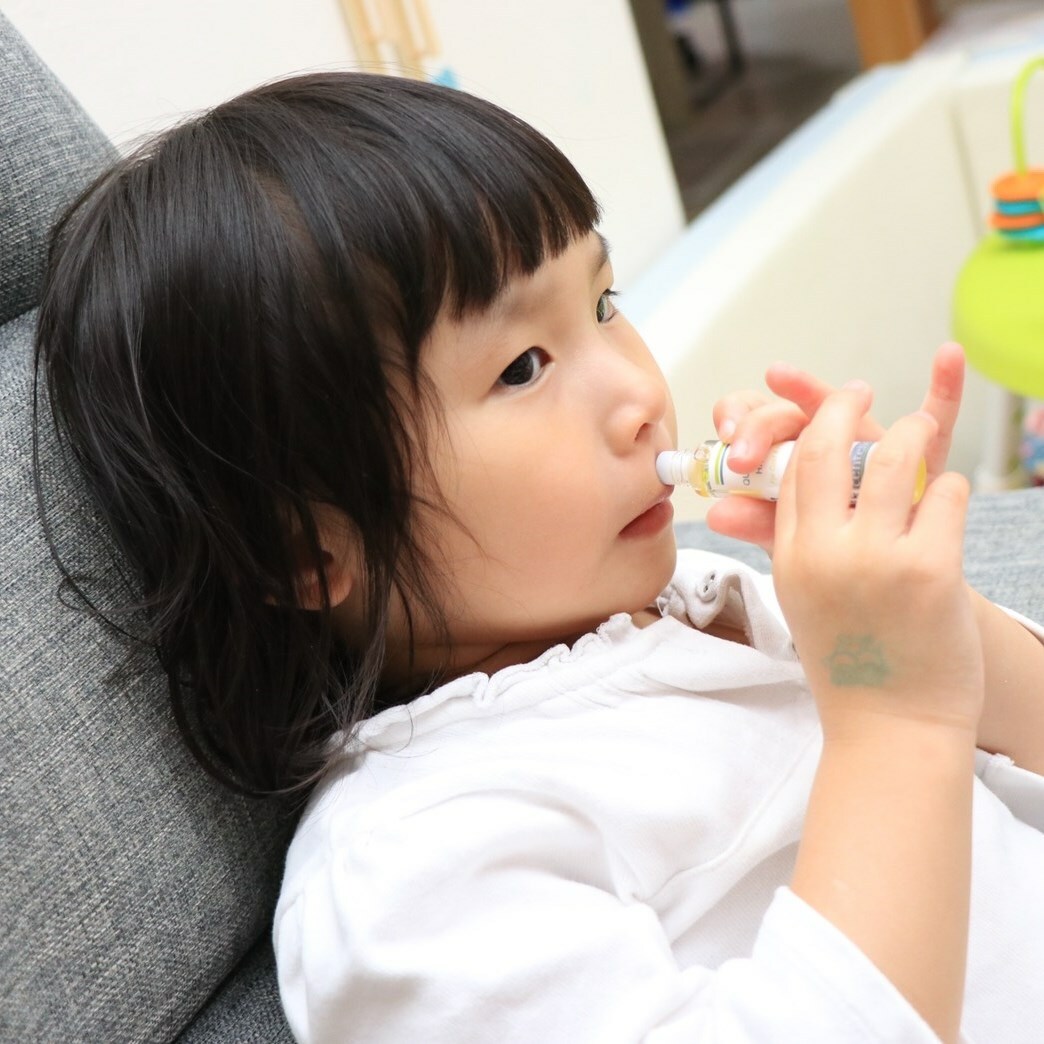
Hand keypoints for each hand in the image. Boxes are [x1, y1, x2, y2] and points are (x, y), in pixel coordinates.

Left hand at [706, 342, 964, 553]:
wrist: (885, 586)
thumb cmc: (832, 559)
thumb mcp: (791, 544)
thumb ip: (759, 523)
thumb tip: (716, 512)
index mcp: (781, 463)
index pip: (746, 430)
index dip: (734, 429)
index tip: (725, 455)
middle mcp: (819, 442)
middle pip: (782, 416)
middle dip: (758, 424)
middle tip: (742, 452)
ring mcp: (864, 441)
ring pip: (836, 404)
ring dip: (809, 389)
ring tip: (782, 378)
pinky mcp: (913, 449)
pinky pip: (935, 414)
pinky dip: (945, 386)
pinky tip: (947, 356)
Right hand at [771, 384, 982, 739]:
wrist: (890, 726)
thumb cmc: (850, 663)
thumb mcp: (802, 598)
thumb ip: (786, 539)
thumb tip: (755, 494)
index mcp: (791, 557)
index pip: (791, 469)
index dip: (809, 425)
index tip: (830, 405)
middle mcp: (824, 553)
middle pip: (825, 447)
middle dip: (844, 405)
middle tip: (863, 389)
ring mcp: (876, 559)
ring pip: (894, 457)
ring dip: (913, 431)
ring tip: (922, 428)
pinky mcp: (930, 570)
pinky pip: (947, 494)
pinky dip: (951, 489)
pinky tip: (947, 502)